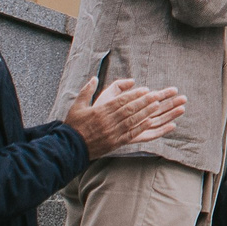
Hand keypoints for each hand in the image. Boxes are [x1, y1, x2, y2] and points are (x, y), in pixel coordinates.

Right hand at [63, 78, 185, 160]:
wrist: (68, 147)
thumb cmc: (73, 125)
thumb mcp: (77, 105)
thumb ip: (86, 91)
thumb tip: (94, 78)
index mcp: (100, 111)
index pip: (120, 101)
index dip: (134, 94)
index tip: (145, 89)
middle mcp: (107, 121)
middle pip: (129, 109)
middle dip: (144, 101)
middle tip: (158, 95)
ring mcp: (112, 133)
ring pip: (132, 120)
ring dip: (146, 112)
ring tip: (158, 105)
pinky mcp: (114, 143)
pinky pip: (130, 134)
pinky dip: (141, 127)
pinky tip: (150, 121)